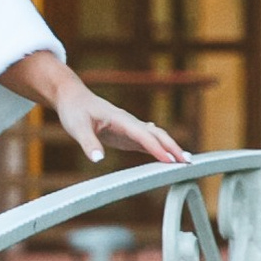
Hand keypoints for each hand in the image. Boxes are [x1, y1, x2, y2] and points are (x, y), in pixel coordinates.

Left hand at [50, 73, 183, 170]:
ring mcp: (129, 128)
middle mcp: (129, 122)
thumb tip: (98, 160)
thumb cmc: (75, 111)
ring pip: (155, 137)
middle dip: (173, 147)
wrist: (73, 98)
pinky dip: (159, 148)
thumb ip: (88, 143)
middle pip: (156, 134)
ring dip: (170, 147)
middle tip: (187, 163)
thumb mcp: (77, 127)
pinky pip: (146, 141)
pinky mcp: (125, 134)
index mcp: (121, 119)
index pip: (143, 135)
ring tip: (184, 162)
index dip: (157, 148)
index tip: (170, 161)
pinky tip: (167, 157)